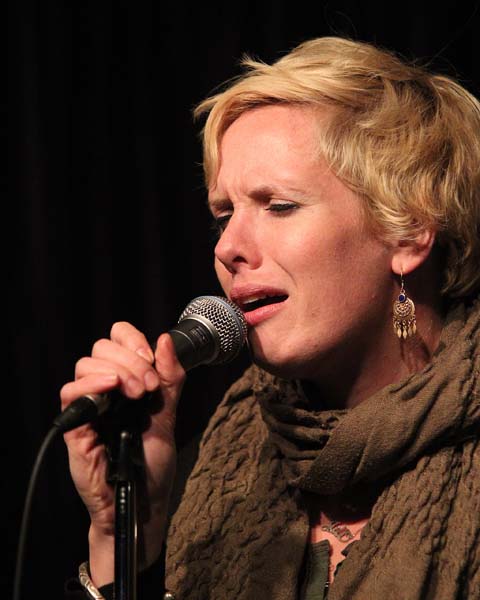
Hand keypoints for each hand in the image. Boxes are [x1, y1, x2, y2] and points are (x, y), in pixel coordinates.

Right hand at [60, 323, 184, 585]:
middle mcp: (104, 389)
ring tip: (135, 395)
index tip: (151, 359)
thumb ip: (169, 378)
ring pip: (86, 365)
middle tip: (148, 387)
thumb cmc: (153, 462)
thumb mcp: (168, 414)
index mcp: (126, 381)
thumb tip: (166, 339)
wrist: (144, 501)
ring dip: (116, 371)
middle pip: (101, 348)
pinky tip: (110, 390)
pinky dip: (91, 385)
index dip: (131, 340)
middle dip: (130, 361)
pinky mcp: (74, 426)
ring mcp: (88, 407)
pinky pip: (70, 393)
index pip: (116, 339)